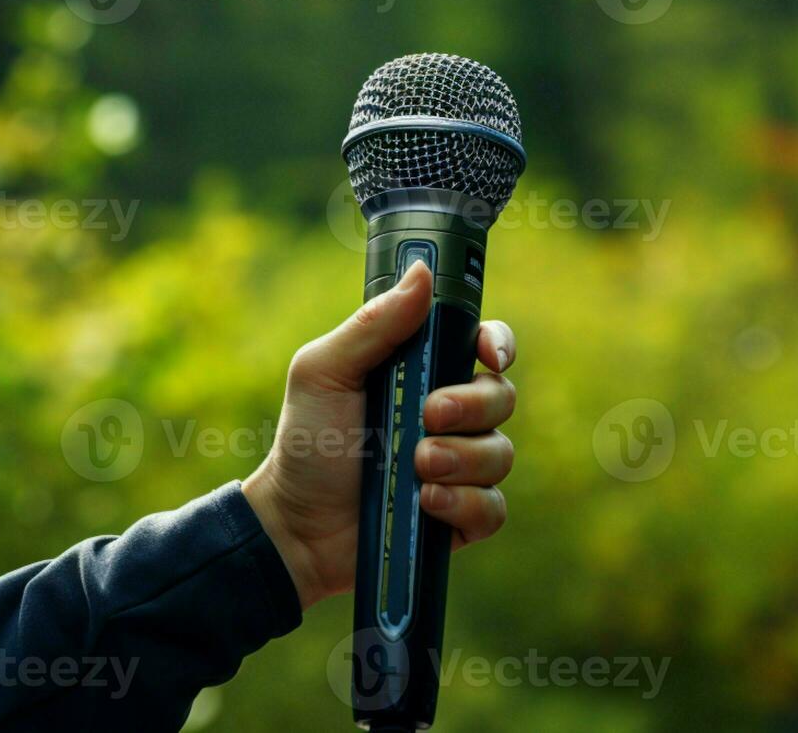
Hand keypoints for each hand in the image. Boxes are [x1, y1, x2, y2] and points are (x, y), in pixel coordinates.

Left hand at [242, 261, 516, 609]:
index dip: (498, 345)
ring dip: (461, 459)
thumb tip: (422, 271)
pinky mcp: (462, 516)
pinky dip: (462, 504)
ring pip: (501, 454)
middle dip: (471, 406)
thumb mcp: (326, 372)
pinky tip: (425, 502)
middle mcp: (453, 416)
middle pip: (502, 397)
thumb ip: (374, 324)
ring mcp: (461, 466)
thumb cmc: (308, 442)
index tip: (488, 354)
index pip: (487, 346)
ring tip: (414, 468)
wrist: (295, 526)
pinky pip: (492, 507)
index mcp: (427, 373)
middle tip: (428, 416)